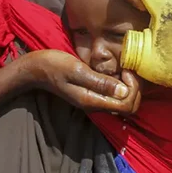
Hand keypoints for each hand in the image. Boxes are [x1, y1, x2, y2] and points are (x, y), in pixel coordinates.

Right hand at [20, 50, 140, 113]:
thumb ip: (100, 82)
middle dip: (135, 89)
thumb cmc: (54, 66)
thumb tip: (124, 91)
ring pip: (122, 101)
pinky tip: (116, 69)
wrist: (36, 69)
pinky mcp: (92, 93)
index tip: (126, 70)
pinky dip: (121, 84)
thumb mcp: (77, 70)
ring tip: (124, 67)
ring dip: (129, 86)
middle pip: (128, 106)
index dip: (133, 89)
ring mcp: (94, 99)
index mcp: (92, 101)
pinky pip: (114, 94)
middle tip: (128, 68)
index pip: (127, 106)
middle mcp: (95, 104)